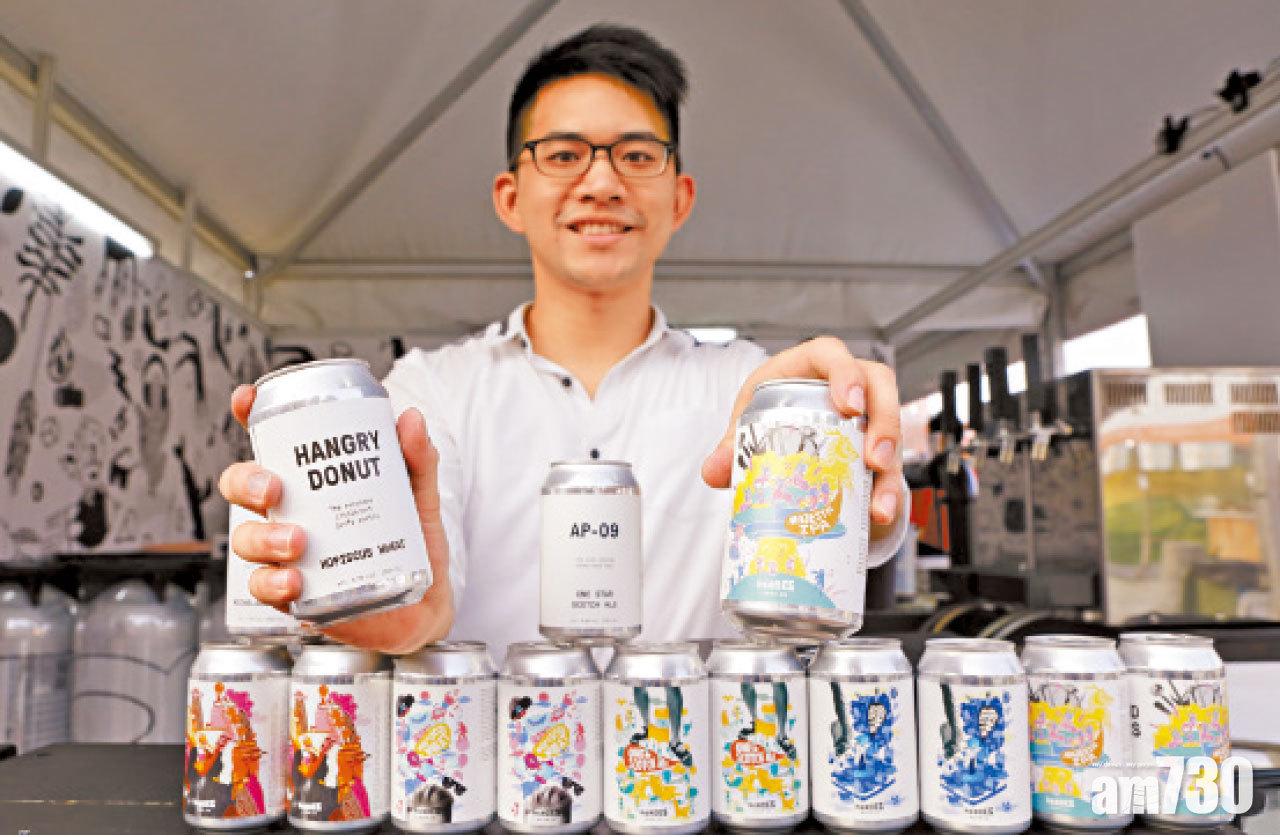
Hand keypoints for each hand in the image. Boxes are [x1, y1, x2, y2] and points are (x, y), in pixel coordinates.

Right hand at [218, 385, 453, 652]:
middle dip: (247, 482)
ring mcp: (286, 553)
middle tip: (274, 490)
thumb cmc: (413, 545)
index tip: (247, 400)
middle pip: (242, 486)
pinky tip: (295, 581)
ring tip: (298, 542)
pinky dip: (272, 583)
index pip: (273, 443)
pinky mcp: (292, 594)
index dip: (251, 417)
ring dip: (262, 537)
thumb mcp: (418, 497)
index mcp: (313, 481)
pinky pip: (263, 586)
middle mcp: (290, 513)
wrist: (424, 606)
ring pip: (246, 537)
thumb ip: (417, 461)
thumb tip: (412, 418)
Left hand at [701, 337, 903, 541]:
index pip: (830, 354)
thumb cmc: (765, 418)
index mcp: (805, 368)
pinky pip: (891, 461)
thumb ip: (732, 449)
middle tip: (874, 457)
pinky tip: (880, 511)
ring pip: (891, 424)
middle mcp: (844, 385)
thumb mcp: (747, 429)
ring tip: (880, 497)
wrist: (778, 441)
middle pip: (877, 386)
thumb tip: (715, 471)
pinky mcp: (876, 444)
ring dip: (890, 462)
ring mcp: (865, 413)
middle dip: (883, 421)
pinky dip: (887, 489)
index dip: (845, 373)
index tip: (848, 404)